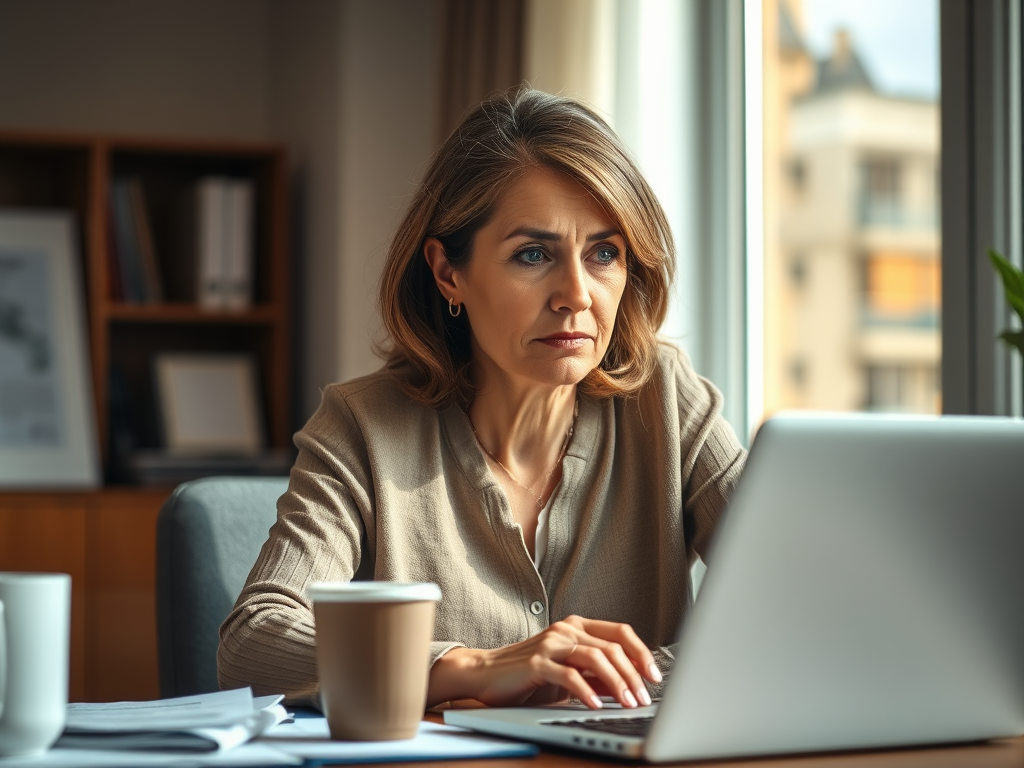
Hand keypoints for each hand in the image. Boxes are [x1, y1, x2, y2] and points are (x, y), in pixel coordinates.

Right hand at [427, 616, 661, 709]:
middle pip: (612, 647)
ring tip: (627, 703)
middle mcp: (566, 629)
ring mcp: (551, 643)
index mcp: (577, 626)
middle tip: (644, 698)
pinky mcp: (536, 662)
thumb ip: (596, 675)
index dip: (641, 653)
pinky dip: (586, 691)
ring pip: (595, 657)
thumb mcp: (569, 673)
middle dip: (634, 674)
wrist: (485, 674)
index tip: (655, 676)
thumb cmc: (528, 675)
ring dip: (617, 683)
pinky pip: (568, 675)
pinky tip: (595, 706)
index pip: (620, 632)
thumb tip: (629, 687)